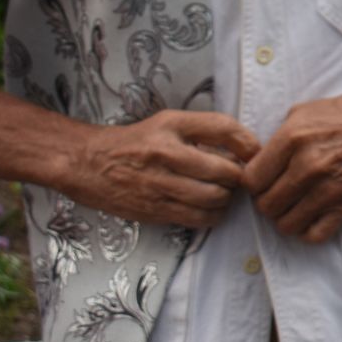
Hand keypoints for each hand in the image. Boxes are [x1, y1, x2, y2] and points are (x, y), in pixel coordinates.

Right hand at [68, 111, 260, 228]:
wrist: (88, 163)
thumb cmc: (137, 141)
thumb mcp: (170, 122)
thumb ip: (208, 130)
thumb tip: (249, 147)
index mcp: (171, 126)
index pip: (223, 128)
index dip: (248, 143)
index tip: (254, 153)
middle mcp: (165, 154)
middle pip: (224, 171)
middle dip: (238, 177)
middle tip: (237, 178)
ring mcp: (159, 185)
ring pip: (214, 198)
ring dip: (227, 198)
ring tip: (222, 192)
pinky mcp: (154, 210)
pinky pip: (197, 218)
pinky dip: (212, 215)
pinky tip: (208, 207)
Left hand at [241, 88, 341, 242]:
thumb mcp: (306, 111)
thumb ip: (278, 136)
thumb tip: (258, 160)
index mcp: (293, 138)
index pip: (251, 179)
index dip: (254, 182)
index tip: (264, 179)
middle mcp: (308, 166)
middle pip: (265, 205)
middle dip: (267, 201)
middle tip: (279, 192)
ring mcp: (328, 188)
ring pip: (285, 224)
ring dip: (286, 217)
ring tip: (294, 205)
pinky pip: (315, 234)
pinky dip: (308, 231)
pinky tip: (311, 216)